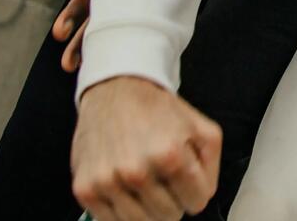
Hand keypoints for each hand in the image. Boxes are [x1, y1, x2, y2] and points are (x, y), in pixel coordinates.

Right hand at [71, 76, 221, 220]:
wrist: (114, 89)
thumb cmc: (156, 109)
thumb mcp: (200, 127)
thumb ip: (211, 165)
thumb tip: (202, 196)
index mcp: (169, 155)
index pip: (196, 203)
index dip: (194, 192)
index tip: (185, 180)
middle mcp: (137, 171)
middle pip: (169, 217)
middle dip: (172, 200)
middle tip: (163, 178)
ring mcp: (108, 182)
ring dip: (147, 208)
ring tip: (144, 182)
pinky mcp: (85, 189)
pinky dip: (122, 210)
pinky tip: (125, 187)